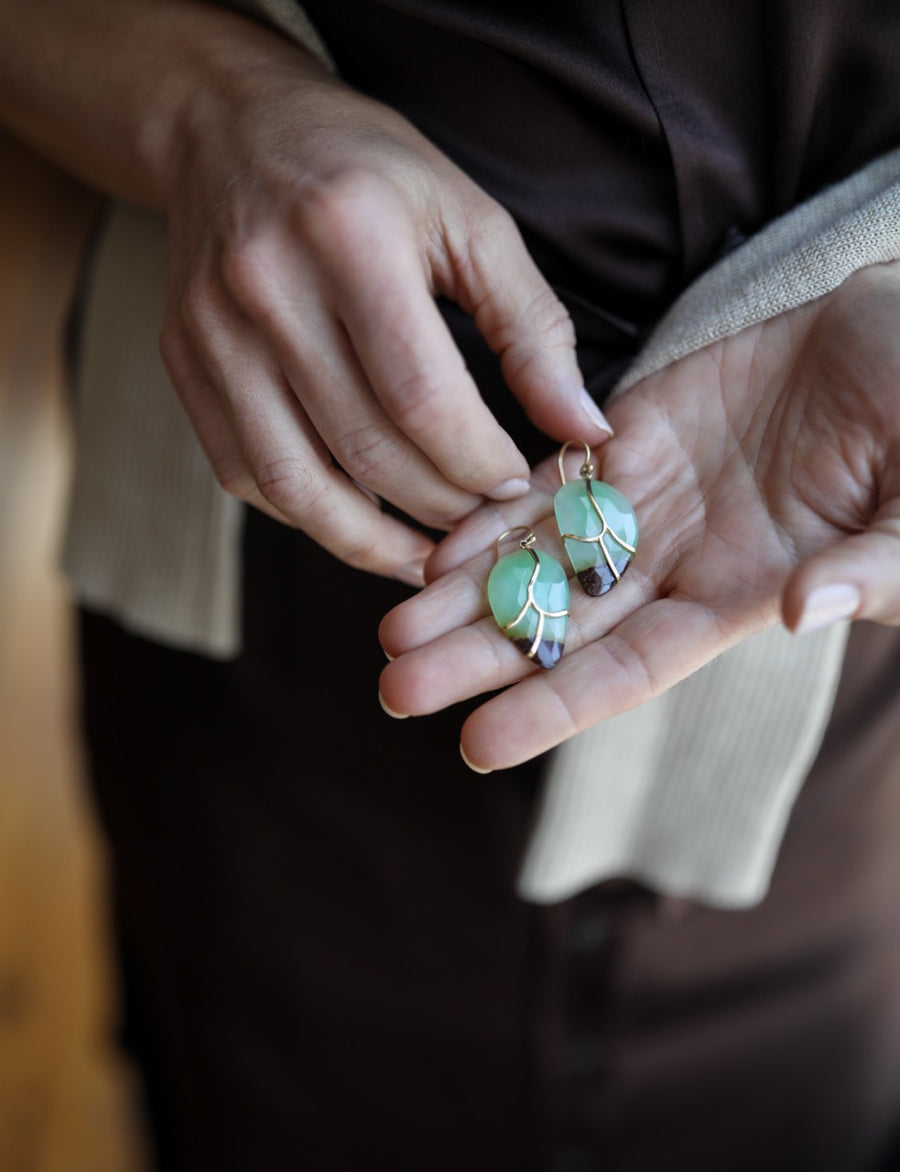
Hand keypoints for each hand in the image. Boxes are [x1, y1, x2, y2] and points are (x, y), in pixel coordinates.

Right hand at [158, 32, 610, 584]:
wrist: (229, 131)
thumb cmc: (370, 173)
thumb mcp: (470, 220)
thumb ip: (532, 328)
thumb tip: (583, 429)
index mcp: (349, 234)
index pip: (422, 398)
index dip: (478, 462)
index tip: (515, 481)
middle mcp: (265, 287)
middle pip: (365, 449)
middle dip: (441, 506)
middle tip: (483, 518)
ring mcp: (211, 333)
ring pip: (296, 485)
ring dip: (372, 541)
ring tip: (426, 553)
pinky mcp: (183, 365)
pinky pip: (247, 476)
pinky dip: (311, 516)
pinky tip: (361, 519)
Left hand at [378, 262, 899, 768]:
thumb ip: (873, 569)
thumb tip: (802, 610)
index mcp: (738, 596)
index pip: (630, 670)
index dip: (554, 708)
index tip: (476, 743)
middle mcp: (676, 561)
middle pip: (560, 624)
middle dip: (479, 657)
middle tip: (395, 688)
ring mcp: (648, 497)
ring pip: (539, 556)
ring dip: (466, 591)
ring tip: (390, 624)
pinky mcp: (633, 432)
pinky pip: (551, 478)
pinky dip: (495, 508)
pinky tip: (437, 539)